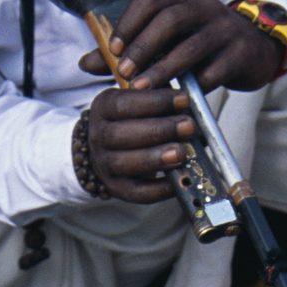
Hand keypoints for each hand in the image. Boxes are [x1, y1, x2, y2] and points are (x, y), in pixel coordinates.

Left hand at [76, 0, 283, 91]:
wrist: (252, 50)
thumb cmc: (197, 45)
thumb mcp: (165, 42)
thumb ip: (127, 51)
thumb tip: (84, 63)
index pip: (150, 0)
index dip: (129, 23)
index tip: (113, 50)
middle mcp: (204, 6)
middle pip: (170, 19)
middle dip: (144, 46)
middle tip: (125, 72)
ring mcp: (225, 28)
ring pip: (192, 45)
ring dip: (165, 68)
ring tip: (143, 89)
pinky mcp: (240, 53)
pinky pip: (215, 70)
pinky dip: (194, 85)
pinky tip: (179, 100)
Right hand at [85, 85, 197, 203]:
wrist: (112, 148)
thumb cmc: (136, 118)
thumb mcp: (142, 98)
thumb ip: (160, 94)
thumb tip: (187, 97)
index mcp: (103, 108)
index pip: (124, 104)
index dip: (155, 102)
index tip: (184, 99)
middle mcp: (99, 137)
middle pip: (121, 135)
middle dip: (158, 130)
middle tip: (188, 126)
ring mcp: (105, 165)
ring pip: (126, 164)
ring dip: (156, 158)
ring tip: (182, 153)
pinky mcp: (118, 188)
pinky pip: (138, 192)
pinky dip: (160, 189)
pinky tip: (179, 180)